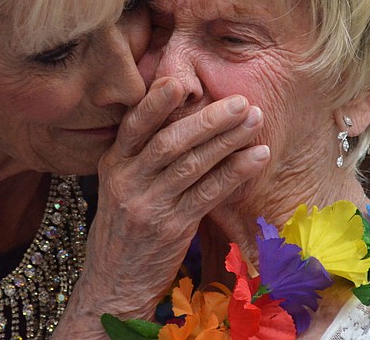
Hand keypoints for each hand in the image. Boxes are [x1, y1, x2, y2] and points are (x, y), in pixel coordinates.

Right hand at [55, 77, 268, 338]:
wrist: (112, 287)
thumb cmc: (124, 232)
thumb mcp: (120, 188)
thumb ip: (142, 157)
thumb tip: (184, 120)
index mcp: (112, 165)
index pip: (134, 125)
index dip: (156, 102)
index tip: (182, 82)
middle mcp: (126, 182)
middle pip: (170, 141)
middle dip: (208, 119)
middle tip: (241, 101)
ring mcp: (148, 206)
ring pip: (192, 164)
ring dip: (227, 140)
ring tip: (255, 121)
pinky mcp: (170, 229)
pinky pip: (208, 194)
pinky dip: (234, 172)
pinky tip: (256, 157)